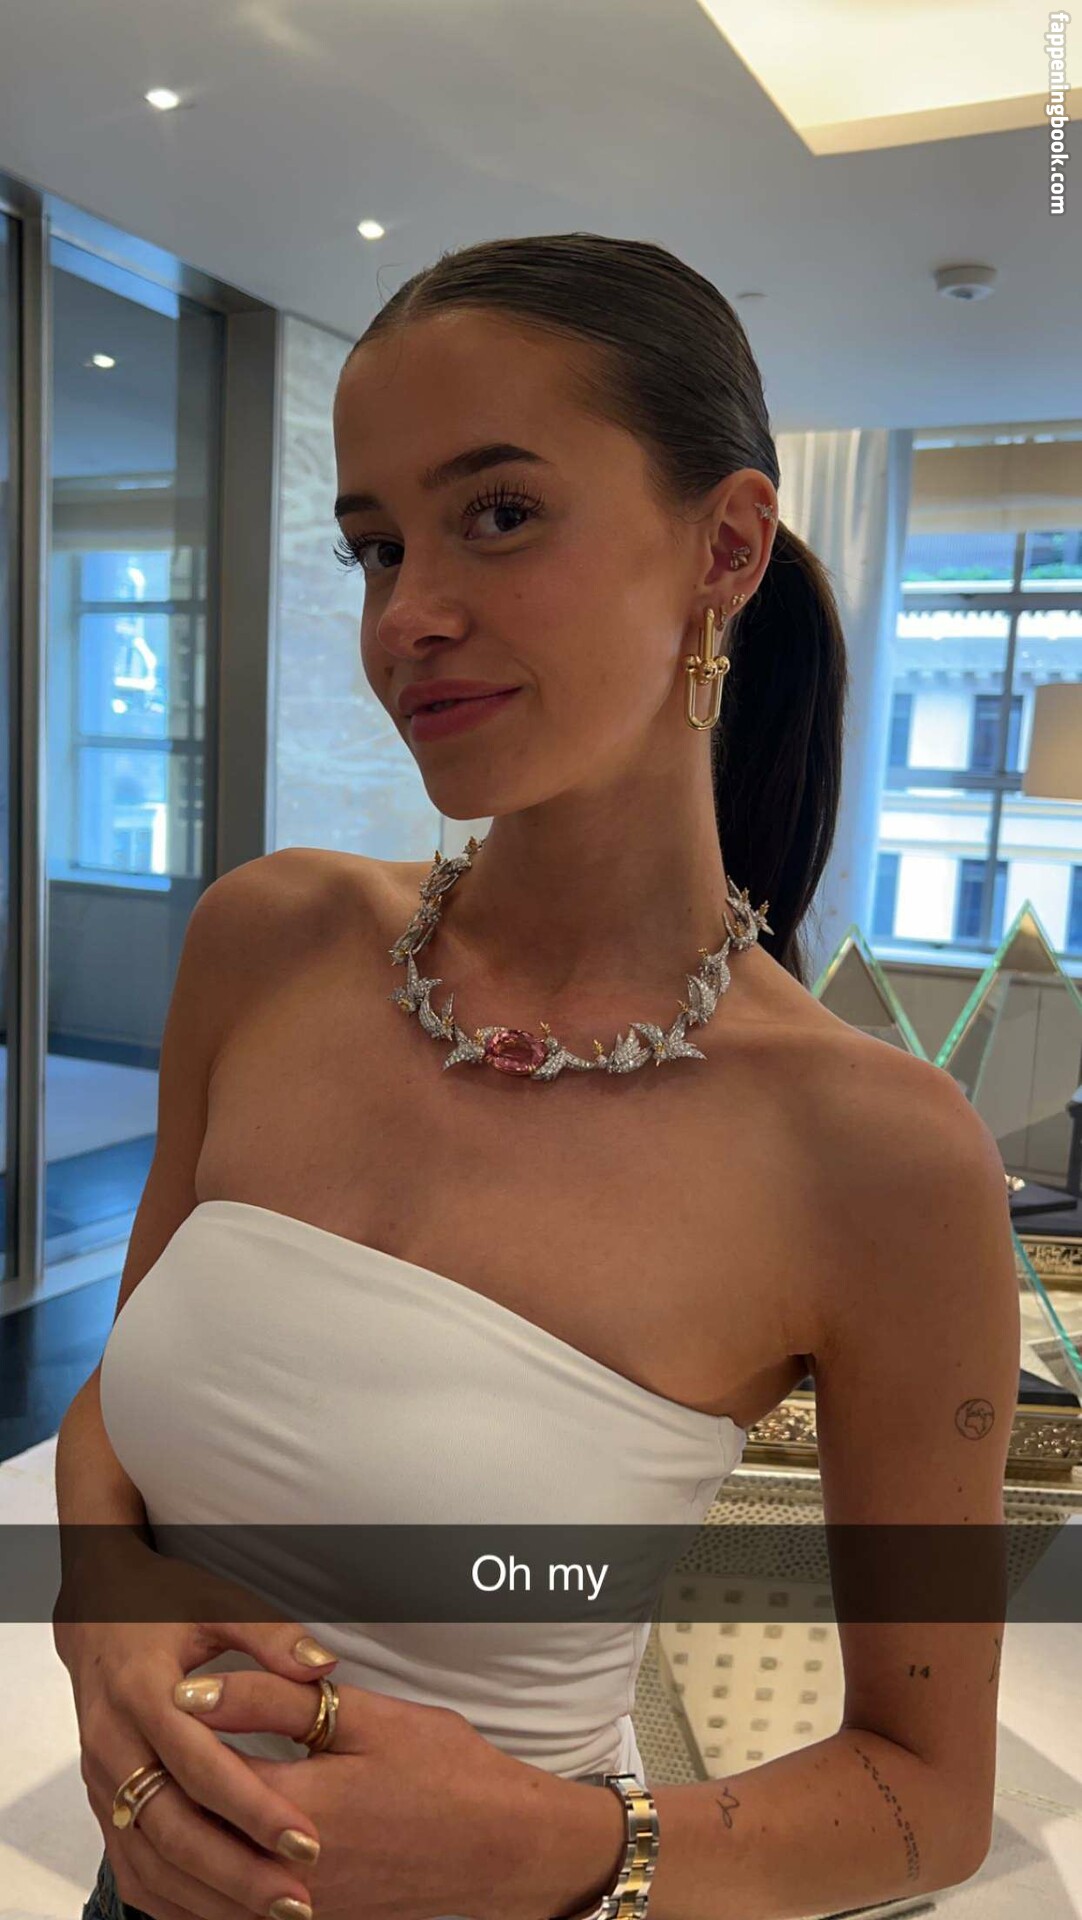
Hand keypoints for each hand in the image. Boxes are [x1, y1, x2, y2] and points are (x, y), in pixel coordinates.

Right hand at [55, 1532, 337, 1919]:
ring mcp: (100, 1782)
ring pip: (150, 1859)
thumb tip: (322, 1664)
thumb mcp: (217, 1604)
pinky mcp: (101, 1805)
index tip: (306, 1840)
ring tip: (274, 1915)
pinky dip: (175, 1901)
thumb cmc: (165, 1608)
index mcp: (142, 1691)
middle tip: (296, 1899)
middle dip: (236, 1872)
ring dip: (210, 1897)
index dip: (252, 1807)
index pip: (199, 1765)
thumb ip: (270, 1635)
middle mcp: (113, 1744)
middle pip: (172, 1827)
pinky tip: (225, 1915)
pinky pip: (133, 1867)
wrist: (97, 1619)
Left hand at [176, 1667, 624, 1919]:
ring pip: (204, 1892)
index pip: (201, 1778)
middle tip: (145, 1749)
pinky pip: (235, 1918)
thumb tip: (196, 1690)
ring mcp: (303, 1908)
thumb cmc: (447, 1770)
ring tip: (158, 1799)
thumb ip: (275, 1701)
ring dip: (173, 1849)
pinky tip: (197, 1857)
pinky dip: (203, 1891)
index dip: (170, 1738)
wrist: (504, 1845)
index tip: (156, 1700)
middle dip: (161, 1795)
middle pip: (192, 1840)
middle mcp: (288, 1871)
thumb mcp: (367, 1716)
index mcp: (299, 1808)